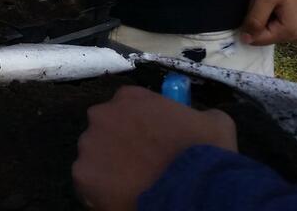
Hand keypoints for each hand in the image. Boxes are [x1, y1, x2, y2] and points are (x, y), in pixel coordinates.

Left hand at [73, 85, 237, 210]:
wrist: (194, 189)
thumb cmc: (204, 152)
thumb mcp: (213, 123)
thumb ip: (197, 115)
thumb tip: (198, 120)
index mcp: (130, 98)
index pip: (127, 107)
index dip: (139, 126)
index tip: (151, 142)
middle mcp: (102, 115)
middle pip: (106, 130)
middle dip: (120, 146)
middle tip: (141, 166)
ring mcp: (90, 145)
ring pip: (95, 157)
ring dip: (110, 168)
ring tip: (134, 185)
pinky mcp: (83, 175)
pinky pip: (89, 184)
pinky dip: (103, 192)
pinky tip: (124, 198)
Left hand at [241, 0, 296, 45]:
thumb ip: (255, 19)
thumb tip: (246, 40)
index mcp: (291, 32)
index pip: (258, 38)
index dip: (251, 21)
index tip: (257, 3)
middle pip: (268, 34)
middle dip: (261, 18)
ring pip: (276, 29)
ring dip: (270, 16)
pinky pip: (287, 25)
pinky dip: (280, 15)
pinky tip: (283, 1)